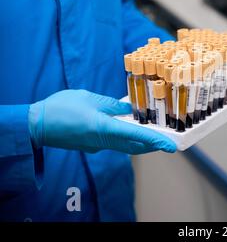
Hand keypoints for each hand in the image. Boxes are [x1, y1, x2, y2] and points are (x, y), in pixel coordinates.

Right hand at [28, 90, 176, 153]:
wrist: (36, 125)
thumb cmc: (62, 108)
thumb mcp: (91, 99)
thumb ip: (112, 105)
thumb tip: (129, 110)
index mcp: (104, 129)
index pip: (137, 136)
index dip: (156, 140)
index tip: (171, 146)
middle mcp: (103, 142)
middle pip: (134, 146)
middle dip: (153, 145)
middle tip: (168, 142)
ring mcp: (96, 146)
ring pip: (125, 146)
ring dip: (141, 142)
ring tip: (154, 136)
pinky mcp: (90, 145)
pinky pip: (114, 143)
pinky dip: (126, 138)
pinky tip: (130, 129)